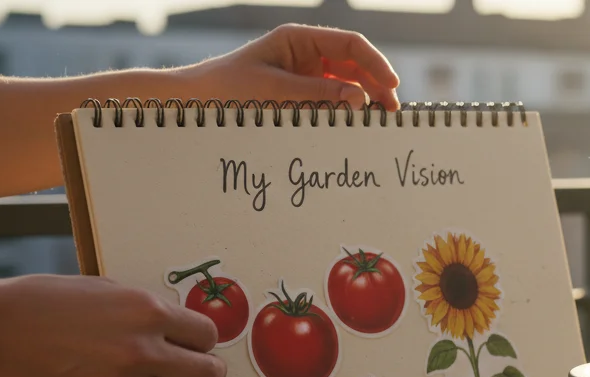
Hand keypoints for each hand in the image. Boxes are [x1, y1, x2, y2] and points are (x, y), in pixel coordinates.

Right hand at [0, 275, 227, 376]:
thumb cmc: (47, 303)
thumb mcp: (107, 290)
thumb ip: (147, 311)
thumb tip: (180, 329)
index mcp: (146, 312)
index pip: (207, 335)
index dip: (207, 343)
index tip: (201, 347)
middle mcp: (142, 350)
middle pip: (207, 373)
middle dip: (212, 376)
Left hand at [182, 24, 400, 110]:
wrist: (198, 101)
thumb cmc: (229, 89)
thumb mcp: (274, 91)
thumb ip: (318, 94)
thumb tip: (359, 99)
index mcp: (300, 40)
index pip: (350, 45)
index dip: (375, 63)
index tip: (391, 86)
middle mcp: (308, 53)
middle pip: (355, 65)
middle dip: (375, 85)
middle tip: (391, 112)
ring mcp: (307, 73)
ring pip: (349, 83)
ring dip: (365, 100)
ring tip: (378, 121)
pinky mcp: (304, 93)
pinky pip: (334, 99)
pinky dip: (347, 111)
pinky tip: (357, 124)